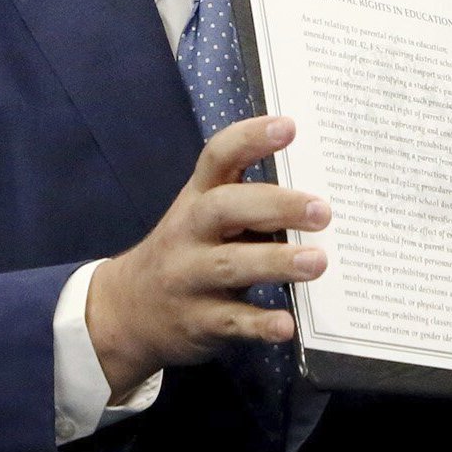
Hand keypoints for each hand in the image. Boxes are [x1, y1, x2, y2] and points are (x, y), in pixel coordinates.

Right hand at [82, 116, 330, 401]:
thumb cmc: (189, 253)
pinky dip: (258, 324)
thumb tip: (322, 199)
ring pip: (230, 265)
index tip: (289, 126)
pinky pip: (230, 322)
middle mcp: (189, 232)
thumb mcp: (205, 219)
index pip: (218, 157)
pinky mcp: (197, 321)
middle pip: (225, 208)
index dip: (251, 139)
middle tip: (322, 211)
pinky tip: (287, 325)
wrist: (128, 312)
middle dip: (275, 206)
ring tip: (317, 262)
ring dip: (275, 262)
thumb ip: (251, 206)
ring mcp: (189, 277)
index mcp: (198, 198)